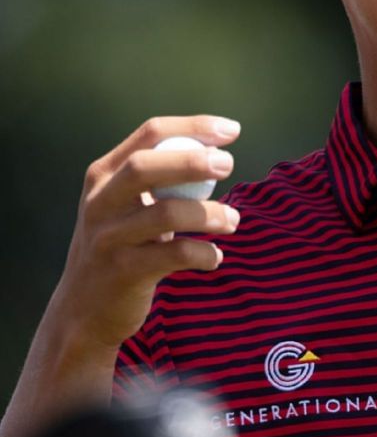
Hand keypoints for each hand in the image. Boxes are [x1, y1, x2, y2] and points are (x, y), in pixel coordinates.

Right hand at [41, 116, 241, 358]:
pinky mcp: (122, 272)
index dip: (193, 127)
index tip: (232, 130)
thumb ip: (159, 179)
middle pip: (144, 167)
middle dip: (191, 161)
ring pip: (164, 214)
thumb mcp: (127, 206)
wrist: (83, 309)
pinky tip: (214, 257)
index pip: (149, 134)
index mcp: (104, 176)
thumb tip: (219, 151)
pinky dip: (204, 254)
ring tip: (232, 221)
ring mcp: (108, 238)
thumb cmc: (122, 246)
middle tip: (229, 165)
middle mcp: (100, 202)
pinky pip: (174, 256)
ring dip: (209, 214)